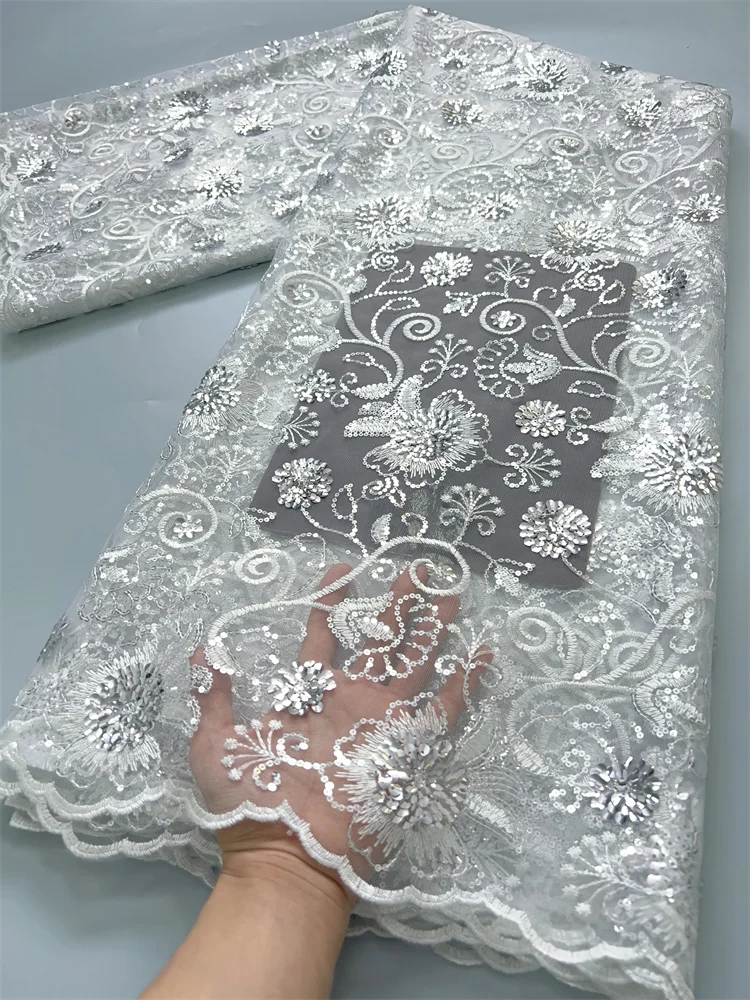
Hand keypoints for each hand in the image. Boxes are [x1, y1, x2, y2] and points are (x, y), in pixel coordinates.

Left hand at [189, 561, 489, 894]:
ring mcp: (380, 721)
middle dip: (398, 604)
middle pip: (380, 641)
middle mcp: (350, 701)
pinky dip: (465, 682)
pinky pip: (443, 709)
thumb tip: (201, 652)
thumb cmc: (251, 803)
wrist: (288, 858)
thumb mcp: (215, 746)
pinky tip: (482, 653)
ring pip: (414, 662)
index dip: (331, 603)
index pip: (323, 638)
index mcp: (310, 695)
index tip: (341, 568)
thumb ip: (212, 697)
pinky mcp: (405, 746)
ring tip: (451, 590)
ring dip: (433, 627)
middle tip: (418, 568)